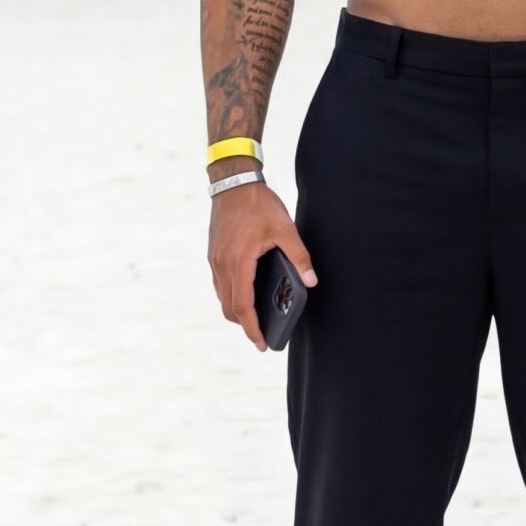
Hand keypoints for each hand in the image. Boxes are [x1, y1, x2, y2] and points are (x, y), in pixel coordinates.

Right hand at [209, 182, 317, 350]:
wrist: (233, 182)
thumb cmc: (258, 204)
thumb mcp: (285, 228)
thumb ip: (298, 256)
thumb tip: (311, 281)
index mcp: (238, 262)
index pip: (242, 307)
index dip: (252, 328)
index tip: (261, 344)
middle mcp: (221, 265)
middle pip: (229, 308)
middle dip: (245, 325)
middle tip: (262, 336)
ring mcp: (215, 259)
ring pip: (222, 296)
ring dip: (237, 311)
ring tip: (257, 318)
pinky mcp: (214, 253)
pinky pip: (220, 283)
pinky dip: (232, 295)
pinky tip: (248, 293)